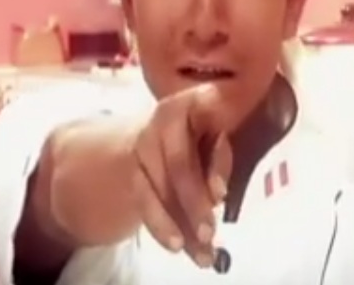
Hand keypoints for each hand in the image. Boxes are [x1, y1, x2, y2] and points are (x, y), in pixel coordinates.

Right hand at [131, 83, 234, 267]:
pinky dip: (161, 224)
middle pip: (179, 161)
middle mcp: (165, 117)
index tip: (222, 183)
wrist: (155, 137)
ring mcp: (144, 142)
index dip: (214, 146)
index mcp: (194, 101)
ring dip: (179, 221)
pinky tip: (175, 243)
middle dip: (194, 199)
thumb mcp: (216, 139)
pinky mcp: (132, 169)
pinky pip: (145, 199)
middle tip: (210, 231)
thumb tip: (215, 194)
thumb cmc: (200, 137)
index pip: (205, 117)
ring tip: (200, 251)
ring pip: (159, 186)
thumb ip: (218, 160)